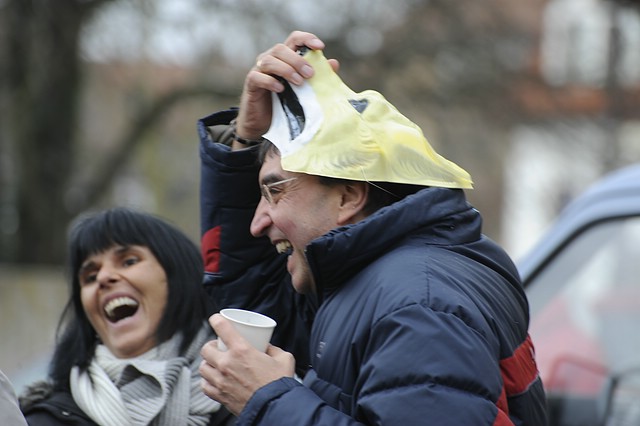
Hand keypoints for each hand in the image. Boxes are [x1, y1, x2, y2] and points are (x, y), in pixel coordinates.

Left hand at [199, 313, 295, 415]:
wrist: (275, 408)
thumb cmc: (279, 384)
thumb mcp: (284, 358)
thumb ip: (273, 350)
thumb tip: (267, 347)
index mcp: (241, 350)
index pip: (222, 327)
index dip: (216, 319)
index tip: (216, 319)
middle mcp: (227, 364)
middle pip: (206, 349)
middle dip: (211, 346)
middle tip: (219, 347)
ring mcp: (221, 381)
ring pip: (203, 367)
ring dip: (208, 364)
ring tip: (215, 364)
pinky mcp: (220, 395)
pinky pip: (204, 386)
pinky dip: (207, 381)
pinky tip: (214, 380)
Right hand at [232, 30, 339, 148]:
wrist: (264, 123)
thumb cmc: (285, 103)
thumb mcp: (304, 89)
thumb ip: (318, 76)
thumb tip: (334, 64)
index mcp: (285, 57)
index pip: (294, 39)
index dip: (306, 38)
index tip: (320, 47)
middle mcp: (270, 59)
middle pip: (281, 48)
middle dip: (297, 59)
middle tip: (310, 74)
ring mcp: (259, 70)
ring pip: (269, 60)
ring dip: (286, 69)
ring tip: (299, 82)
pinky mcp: (251, 84)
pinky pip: (257, 77)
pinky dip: (270, 81)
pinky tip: (281, 89)